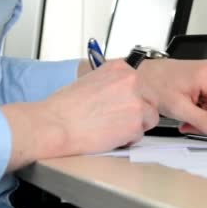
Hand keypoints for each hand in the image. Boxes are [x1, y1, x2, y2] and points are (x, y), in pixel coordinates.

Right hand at [2, 59, 157, 169]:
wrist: (56, 124)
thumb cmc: (66, 106)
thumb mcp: (92, 80)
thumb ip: (114, 83)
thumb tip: (125, 92)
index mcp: (120, 68)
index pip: (142, 83)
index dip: (134, 97)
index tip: (124, 104)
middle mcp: (132, 81)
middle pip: (151, 99)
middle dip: (139, 111)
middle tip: (119, 119)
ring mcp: (136, 102)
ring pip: (149, 117)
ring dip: (135, 125)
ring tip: (113, 128)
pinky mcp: (135, 124)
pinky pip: (140, 134)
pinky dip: (128, 139)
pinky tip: (110, 136)